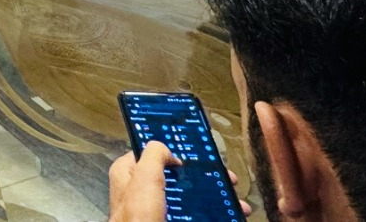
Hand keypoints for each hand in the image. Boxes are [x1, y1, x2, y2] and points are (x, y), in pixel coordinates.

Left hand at [109, 143, 248, 220]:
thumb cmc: (138, 216)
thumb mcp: (145, 176)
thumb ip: (154, 155)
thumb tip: (167, 149)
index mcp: (128, 173)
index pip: (152, 153)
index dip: (175, 151)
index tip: (200, 154)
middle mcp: (140, 189)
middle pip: (177, 176)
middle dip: (204, 178)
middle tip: (228, 180)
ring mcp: (155, 208)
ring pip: (189, 198)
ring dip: (214, 198)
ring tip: (237, 203)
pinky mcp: (168, 221)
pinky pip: (193, 215)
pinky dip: (211, 214)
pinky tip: (229, 215)